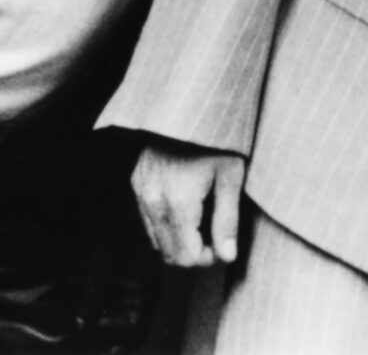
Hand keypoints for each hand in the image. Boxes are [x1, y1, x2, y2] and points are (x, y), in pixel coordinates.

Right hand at [131, 138, 247, 266]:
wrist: (186, 109)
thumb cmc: (215, 140)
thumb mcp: (231, 175)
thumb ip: (228, 219)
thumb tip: (227, 256)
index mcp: (179, 204)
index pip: (187, 256)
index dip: (208, 257)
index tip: (222, 244)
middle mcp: (154, 204)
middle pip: (170, 254)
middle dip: (194, 252)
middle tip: (215, 236)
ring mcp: (141, 195)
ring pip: (157, 241)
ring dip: (179, 241)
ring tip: (202, 222)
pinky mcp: (136, 185)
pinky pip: (148, 222)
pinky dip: (166, 226)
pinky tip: (184, 210)